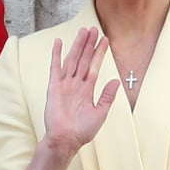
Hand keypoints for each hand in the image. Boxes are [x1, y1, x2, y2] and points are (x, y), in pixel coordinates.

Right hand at [43, 28, 118, 153]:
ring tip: (83, 31)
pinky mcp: (54, 87)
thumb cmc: (82, 131)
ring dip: (78, 45)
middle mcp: (76, 85)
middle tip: (94, 29)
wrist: (66, 140)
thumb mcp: (100, 113)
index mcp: (87, 90)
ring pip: (72, 60)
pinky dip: (56, 55)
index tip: (105, 40)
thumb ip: (107, 96)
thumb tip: (115, 81)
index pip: (94, 67)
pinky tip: (59, 42)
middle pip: (83, 59)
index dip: (99, 53)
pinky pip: (55, 68)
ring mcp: (64, 85)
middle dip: (89, 44)